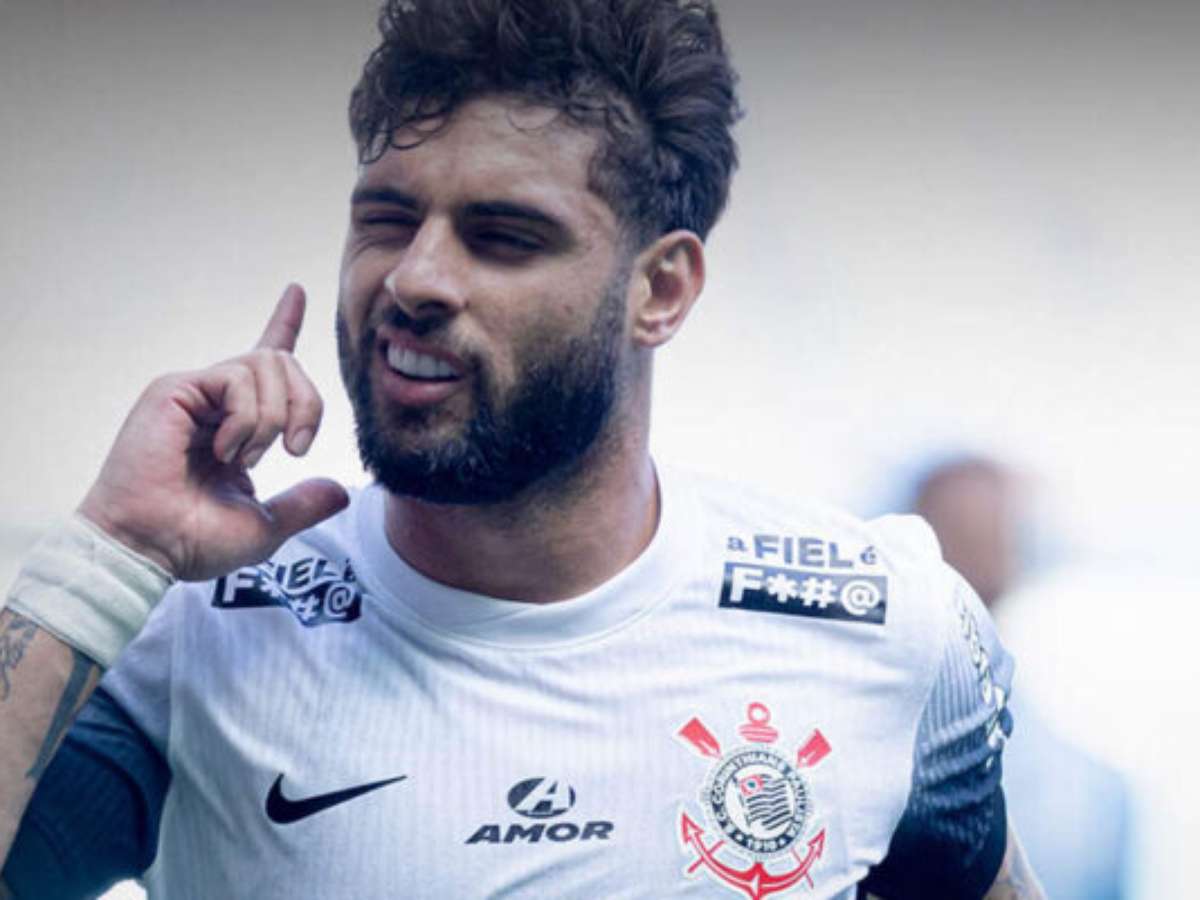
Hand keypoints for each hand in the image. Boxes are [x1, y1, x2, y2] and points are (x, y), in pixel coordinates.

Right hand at [78, 285, 348, 580]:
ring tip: (246, 458)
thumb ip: (305, 503)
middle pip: (283, 362)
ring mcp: (195, 392)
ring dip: (273, 418)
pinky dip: (247, 418)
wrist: (151, 547)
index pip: (264, 360)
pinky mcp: (175, 390)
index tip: (296, 291)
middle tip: (296, 449)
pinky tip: (225, 450)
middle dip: (307, 403)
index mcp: (237, 421)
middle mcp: (216, 400)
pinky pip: (237, 379)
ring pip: (266, 365)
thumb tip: (342, 491)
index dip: (283, 323)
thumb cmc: (194, 539)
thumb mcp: (266, 525)